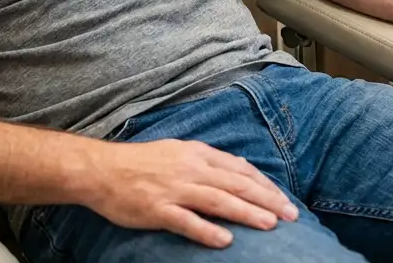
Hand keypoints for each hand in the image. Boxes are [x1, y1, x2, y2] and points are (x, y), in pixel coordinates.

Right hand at [82, 139, 297, 247]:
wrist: (102, 169)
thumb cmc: (141, 162)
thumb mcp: (179, 151)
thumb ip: (209, 161)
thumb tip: (239, 167)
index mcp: (198, 153)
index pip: (240, 169)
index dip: (265, 185)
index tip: (284, 199)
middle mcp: (191, 169)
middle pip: (237, 184)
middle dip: (267, 200)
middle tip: (290, 215)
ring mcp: (174, 189)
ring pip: (218, 201)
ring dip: (247, 213)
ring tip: (269, 225)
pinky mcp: (158, 210)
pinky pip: (187, 221)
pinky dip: (207, 231)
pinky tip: (225, 241)